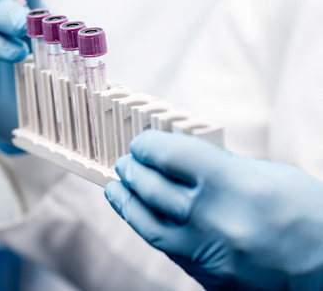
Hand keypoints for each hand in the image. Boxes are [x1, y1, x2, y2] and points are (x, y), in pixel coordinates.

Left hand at [105, 130, 322, 290]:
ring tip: (117, 187)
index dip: (147, 145)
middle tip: (126, 162)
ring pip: (148, 224)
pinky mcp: (210, 279)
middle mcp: (216, 219)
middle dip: (133, 170)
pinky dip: (149, 228)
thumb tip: (178, 156)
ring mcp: (210, 255)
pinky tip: (142, 215)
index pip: (168, 155)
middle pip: (152, 188)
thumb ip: (217, 164)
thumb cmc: (305, 212)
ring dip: (127, 202)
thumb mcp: (264, 173)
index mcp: (232, 183)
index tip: (141, 143)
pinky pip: (168, 249)